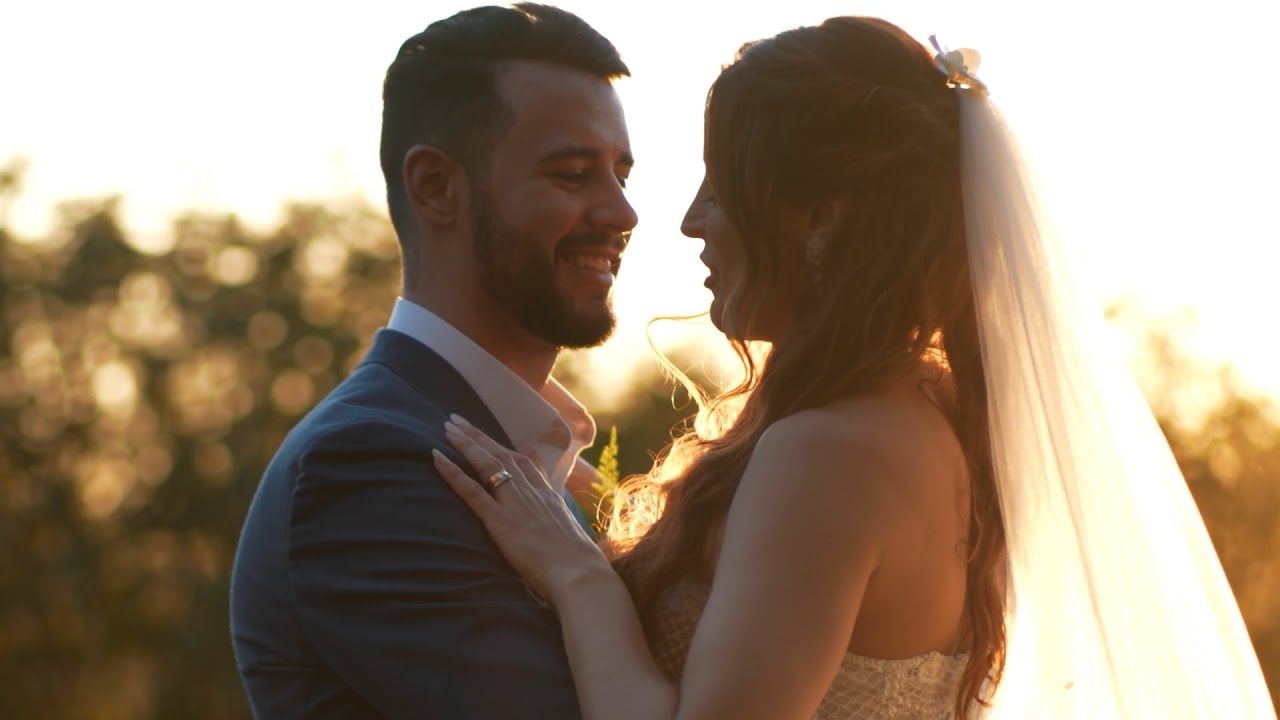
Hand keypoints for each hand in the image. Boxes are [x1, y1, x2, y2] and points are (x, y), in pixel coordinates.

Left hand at [433, 414, 609, 603]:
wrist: (579, 573)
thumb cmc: (579, 565)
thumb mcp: (572, 536)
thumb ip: (559, 527)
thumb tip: (560, 532)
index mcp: (549, 497)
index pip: (525, 463)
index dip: (505, 448)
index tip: (490, 437)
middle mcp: (532, 493)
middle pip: (503, 456)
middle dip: (480, 436)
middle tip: (458, 420)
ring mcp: (515, 504)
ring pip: (487, 464)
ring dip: (466, 443)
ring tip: (448, 428)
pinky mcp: (499, 520)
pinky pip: (471, 490)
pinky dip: (452, 472)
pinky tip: (437, 457)